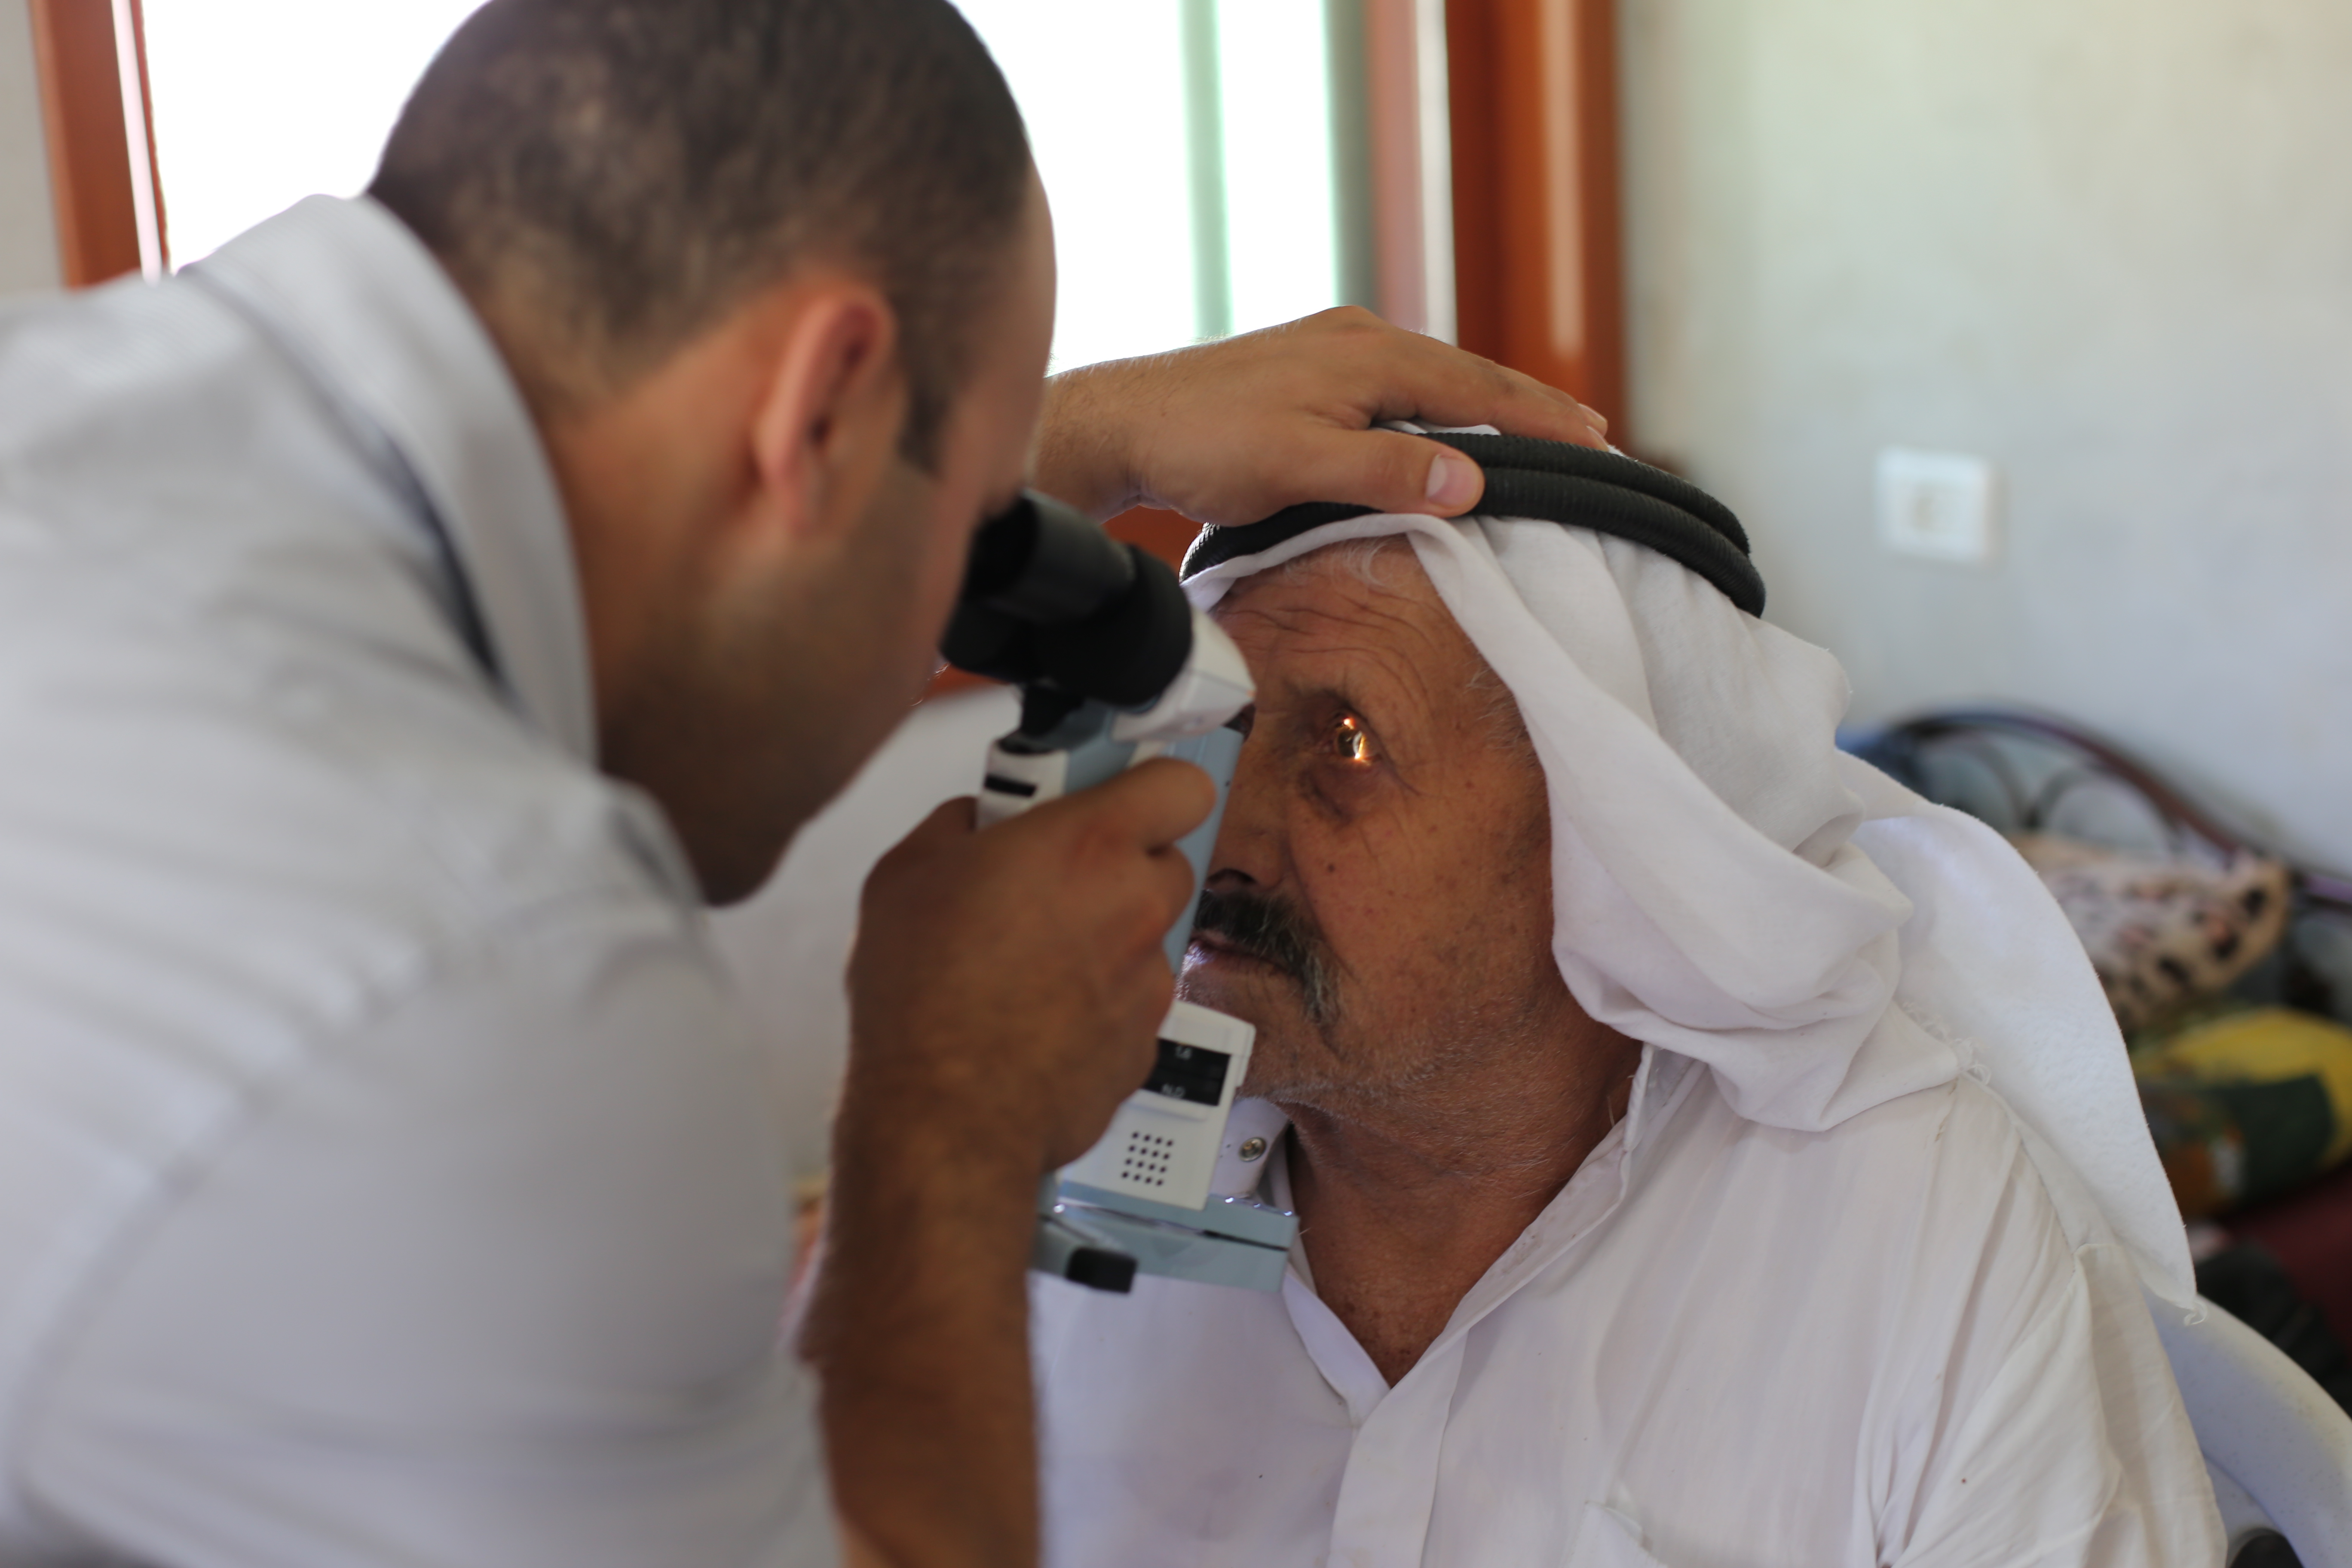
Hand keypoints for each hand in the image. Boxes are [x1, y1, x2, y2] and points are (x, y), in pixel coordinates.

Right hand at [842, 758, 1213, 1176]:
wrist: (942, 1116)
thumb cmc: (920, 995)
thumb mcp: (907, 871)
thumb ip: (963, 824)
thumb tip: (982, 819)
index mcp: (1088, 845)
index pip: (1178, 784)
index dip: (1150, 786)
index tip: (1114, 794)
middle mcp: (1135, 907)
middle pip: (1166, 862)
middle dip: (1119, 866)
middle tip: (1054, 882)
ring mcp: (1148, 981)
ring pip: (1147, 935)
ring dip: (1106, 937)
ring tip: (1032, 963)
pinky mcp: (1145, 1044)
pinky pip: (1132, 1002)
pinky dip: (1099, 1003)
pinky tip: (1038, 1018)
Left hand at [1031, 305, 1609, 524]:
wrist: (1123, 423)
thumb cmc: (1204, 445)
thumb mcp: (1300, 468)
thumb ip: (1387, 474)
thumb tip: (1473, 482)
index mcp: (1369, 357)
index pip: (1480, 392)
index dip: (1542, 421)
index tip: (1597, 444)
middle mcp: (1358, 339)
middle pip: (1466, 376)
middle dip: (1530, 407)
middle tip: (1593, 435)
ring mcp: (1332, 350)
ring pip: (1433, 379)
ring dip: (1488, 406)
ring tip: (1538, 430)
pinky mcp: (1308, 369)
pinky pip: (1399, 385)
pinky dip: (1440, 406)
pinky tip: (1447, 424)